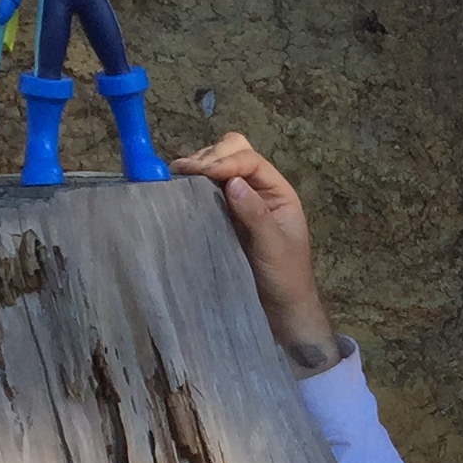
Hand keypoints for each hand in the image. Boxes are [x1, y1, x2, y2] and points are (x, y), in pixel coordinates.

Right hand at [171, 134, 338, 368]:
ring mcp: (240, 201)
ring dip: (198, 167)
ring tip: (177, 178)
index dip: (225, 160)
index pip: (250, 160)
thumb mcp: (274, 248)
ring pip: (217, 166)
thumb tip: (233, 181)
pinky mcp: (223, 215)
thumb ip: (256, 215)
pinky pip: (207, 189)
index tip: (200, 172)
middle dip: (209, 157)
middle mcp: (259, 190)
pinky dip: (193, 184)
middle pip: (233, 152)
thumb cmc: (285, 279)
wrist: (280, 310)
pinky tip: (179, 190)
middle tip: (183, 172)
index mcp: (278, 193)